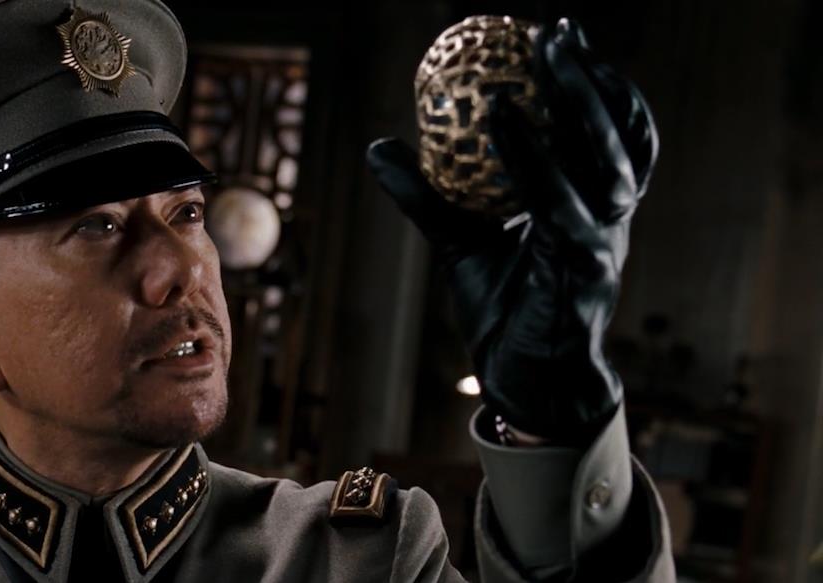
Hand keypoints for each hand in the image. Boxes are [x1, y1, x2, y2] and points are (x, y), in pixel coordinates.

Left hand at [366, 19, 657, 440]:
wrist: (525, 381)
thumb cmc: (502, 306)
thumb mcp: (458, 239)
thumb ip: (426, 194)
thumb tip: (378, 145)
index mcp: (592, 204)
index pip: (610, 129)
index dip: (596, 80)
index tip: (560, 33)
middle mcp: (609, 220)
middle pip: (620, 136)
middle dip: (591, 81)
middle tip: (556, 33)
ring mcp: (603, 248)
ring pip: (605, 170)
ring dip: (573, 115)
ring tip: (528, 76)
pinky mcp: (583, 278)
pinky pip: (563, 212)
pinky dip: (535, 167)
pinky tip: (502, 130)